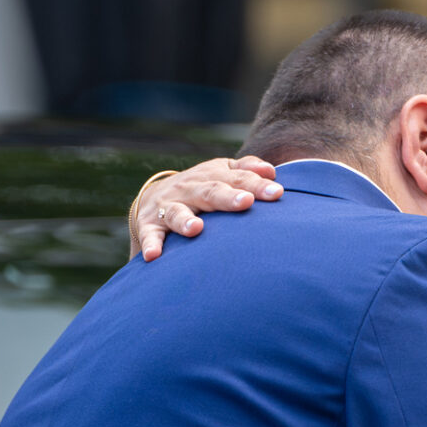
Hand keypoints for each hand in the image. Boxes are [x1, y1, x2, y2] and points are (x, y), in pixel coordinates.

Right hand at [129, 156, 282, 260]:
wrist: (154, 197)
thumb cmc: (201, 189)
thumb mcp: (222, 174)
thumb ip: (246, 170)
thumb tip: (271, 172)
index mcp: (212, 176)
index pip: (237, 178)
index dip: (256, 185)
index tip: (276, 193)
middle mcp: (190, 188)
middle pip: (210, 192)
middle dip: (227, 197)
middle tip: (245, 202)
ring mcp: (168, 206)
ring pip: (176, 212)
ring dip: (185, 220)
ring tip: (195, 228)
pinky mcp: (149, 224)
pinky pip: (150, 234)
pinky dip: (151, 244)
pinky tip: (154, 256)